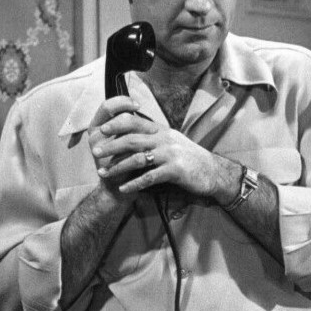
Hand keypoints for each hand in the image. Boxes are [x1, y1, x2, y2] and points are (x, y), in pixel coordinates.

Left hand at [90, 104, 236, 200]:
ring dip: (118, 166)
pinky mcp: (175, 171)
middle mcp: (165, 139)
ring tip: (104, 173)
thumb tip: (135, 136)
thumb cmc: (191, 159)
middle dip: (112, 145)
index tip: (102, 128)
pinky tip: (124, 188)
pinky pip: (150, 177)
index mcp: (163, 130)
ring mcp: (171, 154)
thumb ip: (155, 138)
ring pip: (138, 158)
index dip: (118, 123)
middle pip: (133, 138)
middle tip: (96, 151)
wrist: (214, 172)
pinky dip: (134, 183)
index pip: (136, 122)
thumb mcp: (173, 142)